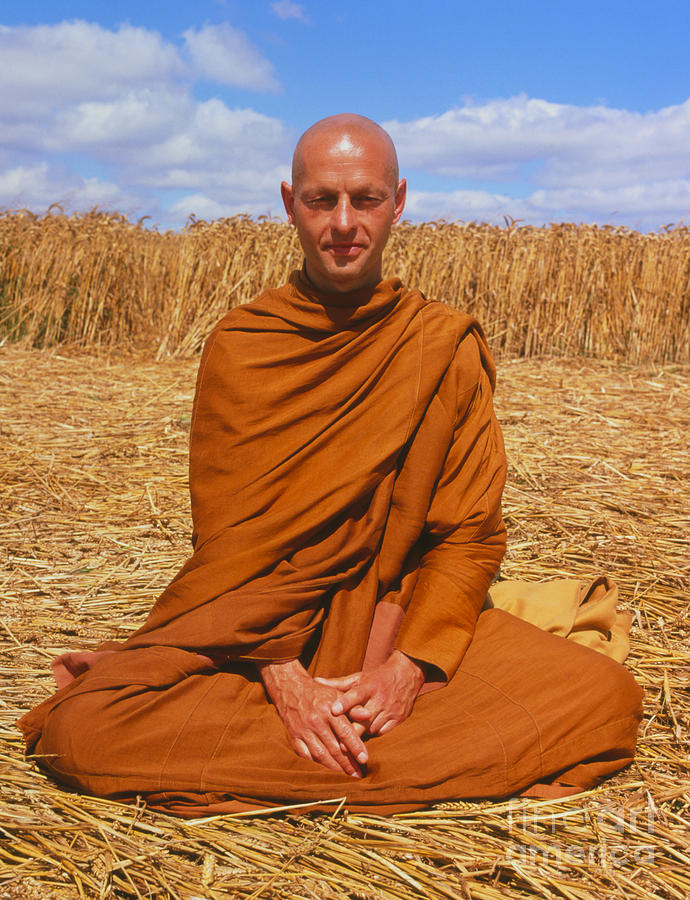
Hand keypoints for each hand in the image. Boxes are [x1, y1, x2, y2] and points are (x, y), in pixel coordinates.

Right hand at [257, 658, 367, 776]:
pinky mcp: (294, 736)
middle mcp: (316, 721)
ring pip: (320, 754)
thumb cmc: (318, 692)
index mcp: (329, 710)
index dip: (356, 747)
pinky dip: (316, 763)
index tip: (365, 760)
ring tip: (345, 775)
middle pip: (334, 747)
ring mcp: (303, 730)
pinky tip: (326, 769)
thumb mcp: (337, 694)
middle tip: (358, 774)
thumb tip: (368, 715)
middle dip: (348, 763)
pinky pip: (306, 755)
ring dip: (334, 767)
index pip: (345, 732)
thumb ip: (353, 707)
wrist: (290, 687)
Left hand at [316, 650, 425, 736]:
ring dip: (359, 735)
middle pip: (364, 719)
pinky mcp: (399, 718)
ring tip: (346, 745)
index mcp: (370, 686)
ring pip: (372, 728)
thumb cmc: (377, 677)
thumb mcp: (359, 678)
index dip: (345, 702)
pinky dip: (372, 735)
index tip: (333, 709)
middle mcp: (380, 698)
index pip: (356, 694)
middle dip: (351, 731)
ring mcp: (391, 710)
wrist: (407, 674)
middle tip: (337, 745)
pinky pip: (382, 732)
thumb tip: (316, 681)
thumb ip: (337, 684)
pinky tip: (363, 738)